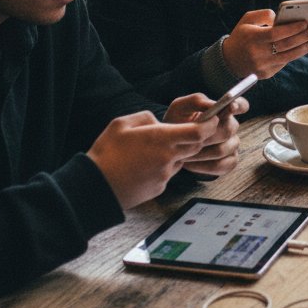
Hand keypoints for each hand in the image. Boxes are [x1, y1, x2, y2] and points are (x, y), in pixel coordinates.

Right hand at [87, 110, 216, 210]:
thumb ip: (146, 118)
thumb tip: (157, 123)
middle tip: (184, 131)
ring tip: (151, 151)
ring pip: (181, 160)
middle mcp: (168, 158)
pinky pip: (168, 174)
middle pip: (196, 146)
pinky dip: (162, 167)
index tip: (212, 119)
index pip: (199, 132)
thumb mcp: (122, 124)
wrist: (95, 188)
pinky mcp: (159, 189)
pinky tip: (143, 166)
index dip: (210, 124)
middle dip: (195, 138)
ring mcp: (165, 175)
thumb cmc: (106, 154)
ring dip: (176, 153)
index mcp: (161, 139)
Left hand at [165, 93, 246, 175]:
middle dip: (207, 135)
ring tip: (184, 153)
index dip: (239, 106)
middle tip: (189, 139)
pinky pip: (221, 165)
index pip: (242, 105)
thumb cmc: (176, 122)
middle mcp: (231, 127)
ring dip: (201, 152)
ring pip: (222, 150)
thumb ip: (197, 101)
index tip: (231, 107)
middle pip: (228, 130)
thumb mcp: (180, 107)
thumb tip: (214, 105)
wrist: (170, 145)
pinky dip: (203, 166)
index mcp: (224, 111)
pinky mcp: (229, 162)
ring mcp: (232, 145)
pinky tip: (190, 164)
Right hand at [222, 9, 307, 79]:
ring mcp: (262, 65)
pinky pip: (284, 62)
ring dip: (306, 47)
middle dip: (305, 36)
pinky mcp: (266, 74)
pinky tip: (307, 46)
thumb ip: (264, 14)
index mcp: (252, 38)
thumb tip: (282, 17)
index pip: (275, 34)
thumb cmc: (242, 35)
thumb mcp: (247, 20)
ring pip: (289, 56)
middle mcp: (257, 53)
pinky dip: (297, 53)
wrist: (228, 60)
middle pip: (286, 45)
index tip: (305, 22)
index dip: (291, 29)